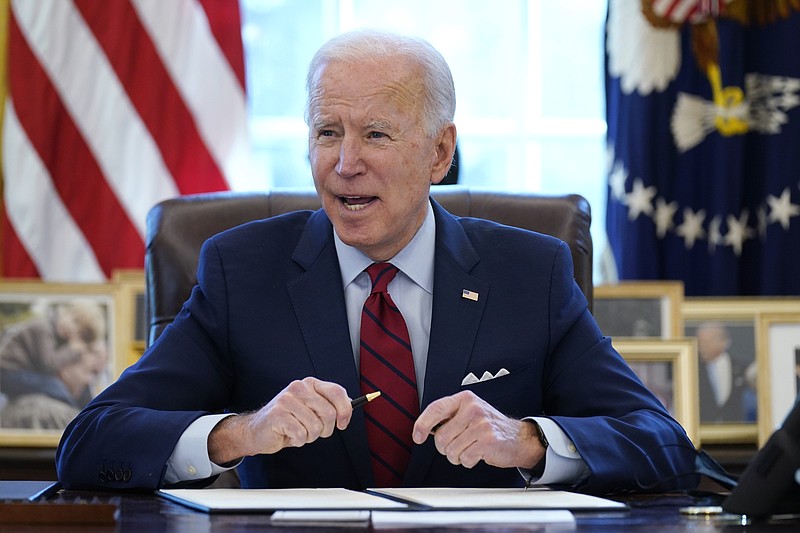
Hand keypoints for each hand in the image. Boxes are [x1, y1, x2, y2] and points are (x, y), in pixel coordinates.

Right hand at [208, 377, 351, 463]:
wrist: (258, 431)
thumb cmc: (288, 421)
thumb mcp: (310, 409)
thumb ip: (328, 405)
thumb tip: (349, 408)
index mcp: (309, 384)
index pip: (337, 392)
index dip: (345, 410)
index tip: (343, 423)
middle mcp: (298, 388)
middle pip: (329, 413)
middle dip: (325, 429)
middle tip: (314, 431)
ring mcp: (287, 400)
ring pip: (316, 427)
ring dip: (310, 436)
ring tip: (298, 432)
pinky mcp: (278, 415)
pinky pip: (301, 435)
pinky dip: (298, 441)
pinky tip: (289, 435)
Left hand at [412, 390, 543, 469]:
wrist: (519, 438)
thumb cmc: (490, 426)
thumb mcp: (470, 412)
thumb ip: (450, 416)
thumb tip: (424, 428)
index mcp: (465, 399)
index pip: (436, 408)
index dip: (422, 424)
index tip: (417, 436)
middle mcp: (473, 409)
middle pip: (441, 437)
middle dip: (445, 448)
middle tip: (458, 445)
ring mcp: (481, 424)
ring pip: (451, 450)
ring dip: (458, 456)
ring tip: (470, 448)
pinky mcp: (488, 441)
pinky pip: (465, 458)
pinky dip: (468, 461)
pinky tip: (478, 453)